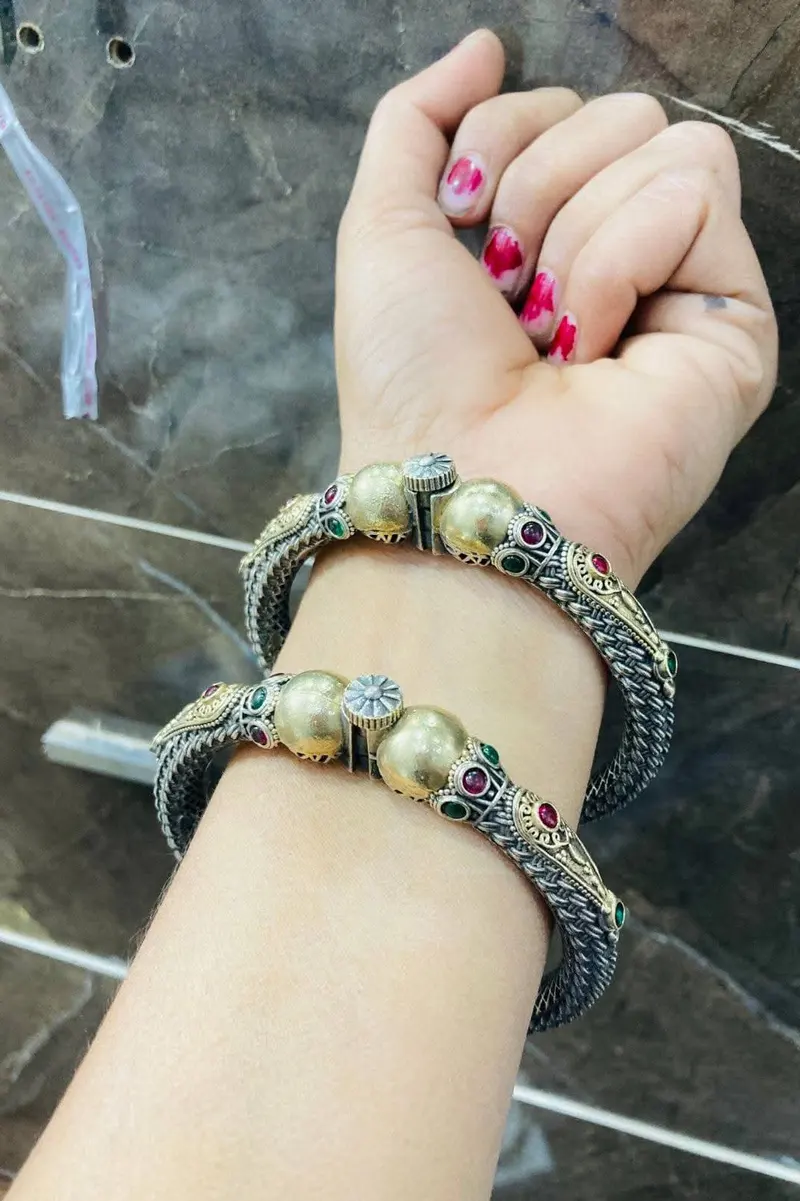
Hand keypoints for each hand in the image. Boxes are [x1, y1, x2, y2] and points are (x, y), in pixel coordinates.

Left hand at [335, 30, 776, 584]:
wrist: (459, 487)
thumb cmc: (413, 381)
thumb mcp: (384, 228)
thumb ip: (419, 121)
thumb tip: (486, 43)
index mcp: (547, 236)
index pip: (562, 107)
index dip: (500, 141)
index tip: (462, 227)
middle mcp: (623, 257)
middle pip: (621, 112)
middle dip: (538, 186)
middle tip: (509, 293)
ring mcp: (684, 288)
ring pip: (666, 143)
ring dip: (576, 233)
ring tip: (552, 332)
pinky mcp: (735, 319)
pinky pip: (694, 197)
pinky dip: (621, 259)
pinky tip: (597, 345)